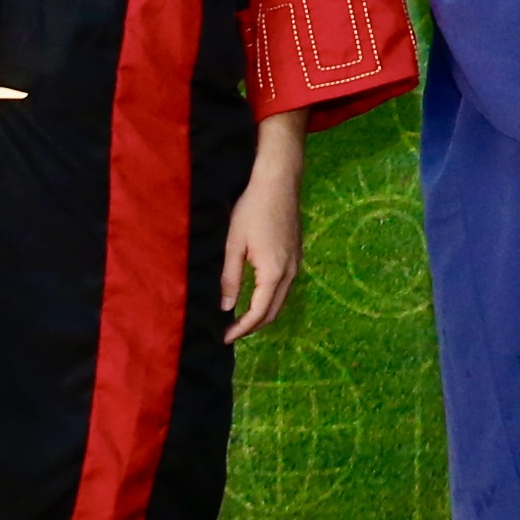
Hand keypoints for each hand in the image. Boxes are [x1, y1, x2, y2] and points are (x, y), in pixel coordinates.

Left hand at [218, 143, 302, 342]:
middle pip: (274, 312)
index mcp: (274, 273)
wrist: (278, 182)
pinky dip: (270, 299)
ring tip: (240, 318)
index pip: (258, 313)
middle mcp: (290, 273)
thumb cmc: (252, 209)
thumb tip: (227, 307)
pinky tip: (255, 295)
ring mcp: (296, 264)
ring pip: (280, 300)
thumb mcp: (234, 244)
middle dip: (252, 327)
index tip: (224, 338)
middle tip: (230, 332)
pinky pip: (284, 287)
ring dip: (262, 314)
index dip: (241, 329)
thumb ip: (230, 278)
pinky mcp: (296, 255)